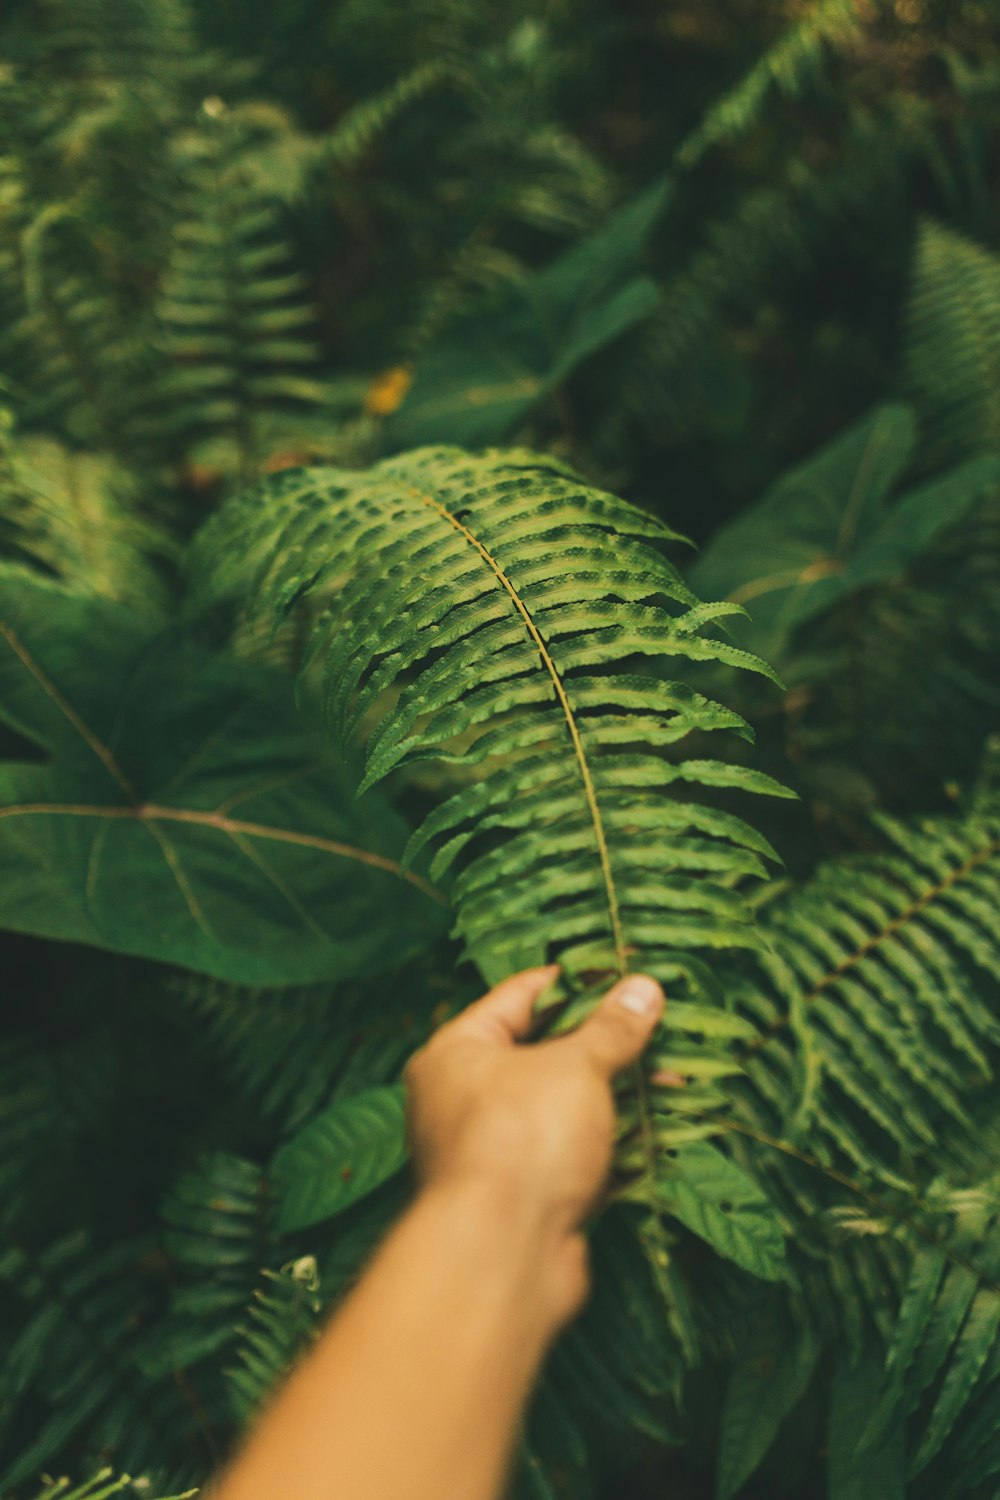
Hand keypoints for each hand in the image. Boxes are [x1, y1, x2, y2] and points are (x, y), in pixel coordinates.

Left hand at [404, 966, 664, 1325]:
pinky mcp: (526, 1197)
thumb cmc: (523, 1137)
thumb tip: (644, 989)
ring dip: (616, 1094)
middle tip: (659, 1023)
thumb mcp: (575, 1067)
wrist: (504, 1254)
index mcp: (456, 1053)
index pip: (519, 997)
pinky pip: (574, 1155)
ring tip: (674, 1073)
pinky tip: (660, 1128)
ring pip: (564, 1108)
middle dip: (604, 1043)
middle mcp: (465, 1099)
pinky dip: (612, 1142)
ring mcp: (497, 1151)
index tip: (625, 973)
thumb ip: (611, 1028)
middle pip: (544, 1054)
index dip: (576, 982)